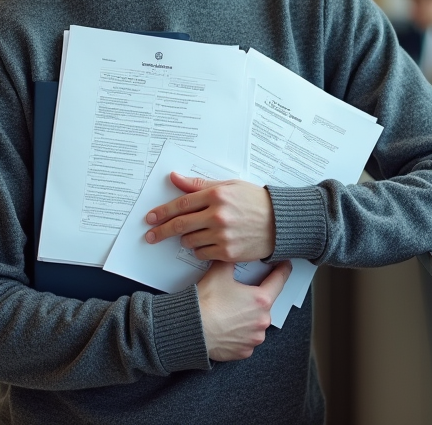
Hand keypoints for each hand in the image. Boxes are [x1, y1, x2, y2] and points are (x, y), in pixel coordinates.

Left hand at [144, 172, 274, 261]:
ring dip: (187, 239)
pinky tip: (210, 243)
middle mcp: (217, 215)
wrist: (281, 222)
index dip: (162, 212)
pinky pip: (202, 254)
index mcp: (216, 195)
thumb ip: (200, 185)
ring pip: (190, 241)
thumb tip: (175, 178)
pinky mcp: (228, 252)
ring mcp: (222, 235)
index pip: (181, 204)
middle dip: (161, 231)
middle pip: (180, 225)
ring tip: (198, 233)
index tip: (150, 218)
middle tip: (151, 235)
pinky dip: (201, 250)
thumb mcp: (229, 185)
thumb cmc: (256, 201)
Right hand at [198, 260, 290, 360]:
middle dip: (255, 298)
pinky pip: (246, 339)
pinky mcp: (245, 351)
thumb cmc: (207, 303)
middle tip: (239, 294)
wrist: (192, 329)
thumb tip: (234, 254)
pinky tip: (228, 327)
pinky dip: (240, 333)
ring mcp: (254, 338)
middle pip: (264, 303)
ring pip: (256, 323)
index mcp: (261, 299)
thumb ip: (231, 260)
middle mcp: (262, 320)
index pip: (279, 280)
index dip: (282, 270)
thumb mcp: (219, 272)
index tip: (285, 265)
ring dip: (248, 317)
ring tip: (230, 313)